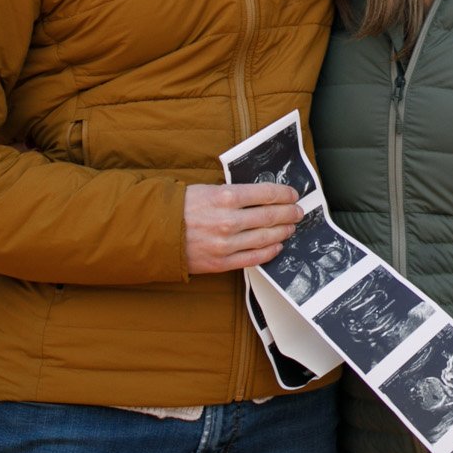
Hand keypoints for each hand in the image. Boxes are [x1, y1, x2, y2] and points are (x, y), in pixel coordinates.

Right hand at [183, 183, 302, 274]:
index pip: (266, 194)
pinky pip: (253, 258)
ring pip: (265, 238)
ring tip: (290, 228)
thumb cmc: (180, 208)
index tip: (293, 194)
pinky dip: (269, 252)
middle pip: (270, 216)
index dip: (284, 194)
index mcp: (225, 196)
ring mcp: (226, 244)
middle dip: (289, 213)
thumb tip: (260, 196)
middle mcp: (229, 220)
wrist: (154, 233)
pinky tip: (277, 246)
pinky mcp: (221, 262)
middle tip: (298, 212)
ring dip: (282, 232)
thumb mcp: (206, 190)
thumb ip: (233, 194)